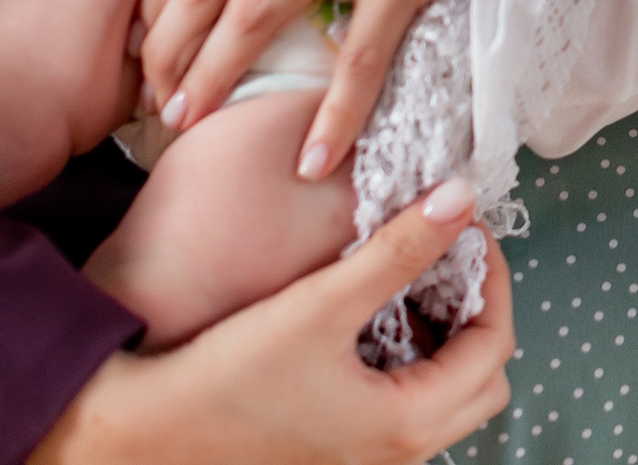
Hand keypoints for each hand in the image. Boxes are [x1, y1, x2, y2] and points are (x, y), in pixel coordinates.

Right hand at [32, 180, 512, 464]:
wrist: (143, 431)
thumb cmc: (225, 374)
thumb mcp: (320, 303)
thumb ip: (397, 249)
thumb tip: (461, 199)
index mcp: (406, 424)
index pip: (494, 345)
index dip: (490, 277)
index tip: (462, 228)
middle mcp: (399, 455)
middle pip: (482, 377)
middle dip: (475, 310)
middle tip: (445, 255)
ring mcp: (370, 459)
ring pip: (446, 393)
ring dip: (443, 334)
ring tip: (408, 276)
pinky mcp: (342, 451)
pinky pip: (406, 405)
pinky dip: (409, 357)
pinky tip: (371, 315)